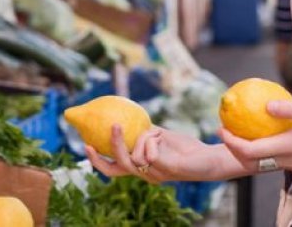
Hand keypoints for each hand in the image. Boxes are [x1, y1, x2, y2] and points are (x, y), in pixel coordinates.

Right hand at [85, 125, 220, 182]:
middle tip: (104, 133)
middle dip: (108, 152)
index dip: (97, 160)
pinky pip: (150, 151)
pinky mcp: (166, 170)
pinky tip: (162, 136)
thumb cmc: (181, 147)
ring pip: (135, 156)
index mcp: (140, 168)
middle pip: (118, 168)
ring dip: (142, 138)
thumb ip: (143, 133)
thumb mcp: (158, 136)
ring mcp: (155, 174)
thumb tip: (125, 117)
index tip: (85, 145)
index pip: (113, 168)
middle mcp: (145, 175)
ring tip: (145, 129)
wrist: (206, 157)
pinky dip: (153, 139)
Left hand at [219, 100, 291, 172]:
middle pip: (250, 162)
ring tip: (237, 129)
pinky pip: (272, 159)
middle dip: (232, 148)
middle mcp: (288, 160)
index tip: (220, 128)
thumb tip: (267, 104)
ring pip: (261, 163)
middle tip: (223, 128)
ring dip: (244, 150)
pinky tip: (262, 131)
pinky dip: (260, 149)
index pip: (250, 152)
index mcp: (289, 148)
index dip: (231, 142)